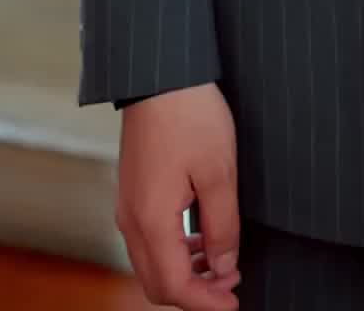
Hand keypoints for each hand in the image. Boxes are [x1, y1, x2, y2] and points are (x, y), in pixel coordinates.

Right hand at [115, 82, 240, 307]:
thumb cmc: (190, 116)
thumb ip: (222, 226)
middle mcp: (132, 221)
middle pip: (157, 284)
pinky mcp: (133, 193)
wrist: (160, 76)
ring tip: (222, 265)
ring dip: (185, 274)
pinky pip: (149, 241)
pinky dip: (175, 252)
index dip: (206, 303)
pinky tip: (201, 239)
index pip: (174, 286)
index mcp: (151, 221)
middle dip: (194, 294)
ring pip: (152, 264)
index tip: (234, 304)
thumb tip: (223, 267)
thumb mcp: (219, 172)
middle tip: (231, 286)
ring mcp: (128, 207)